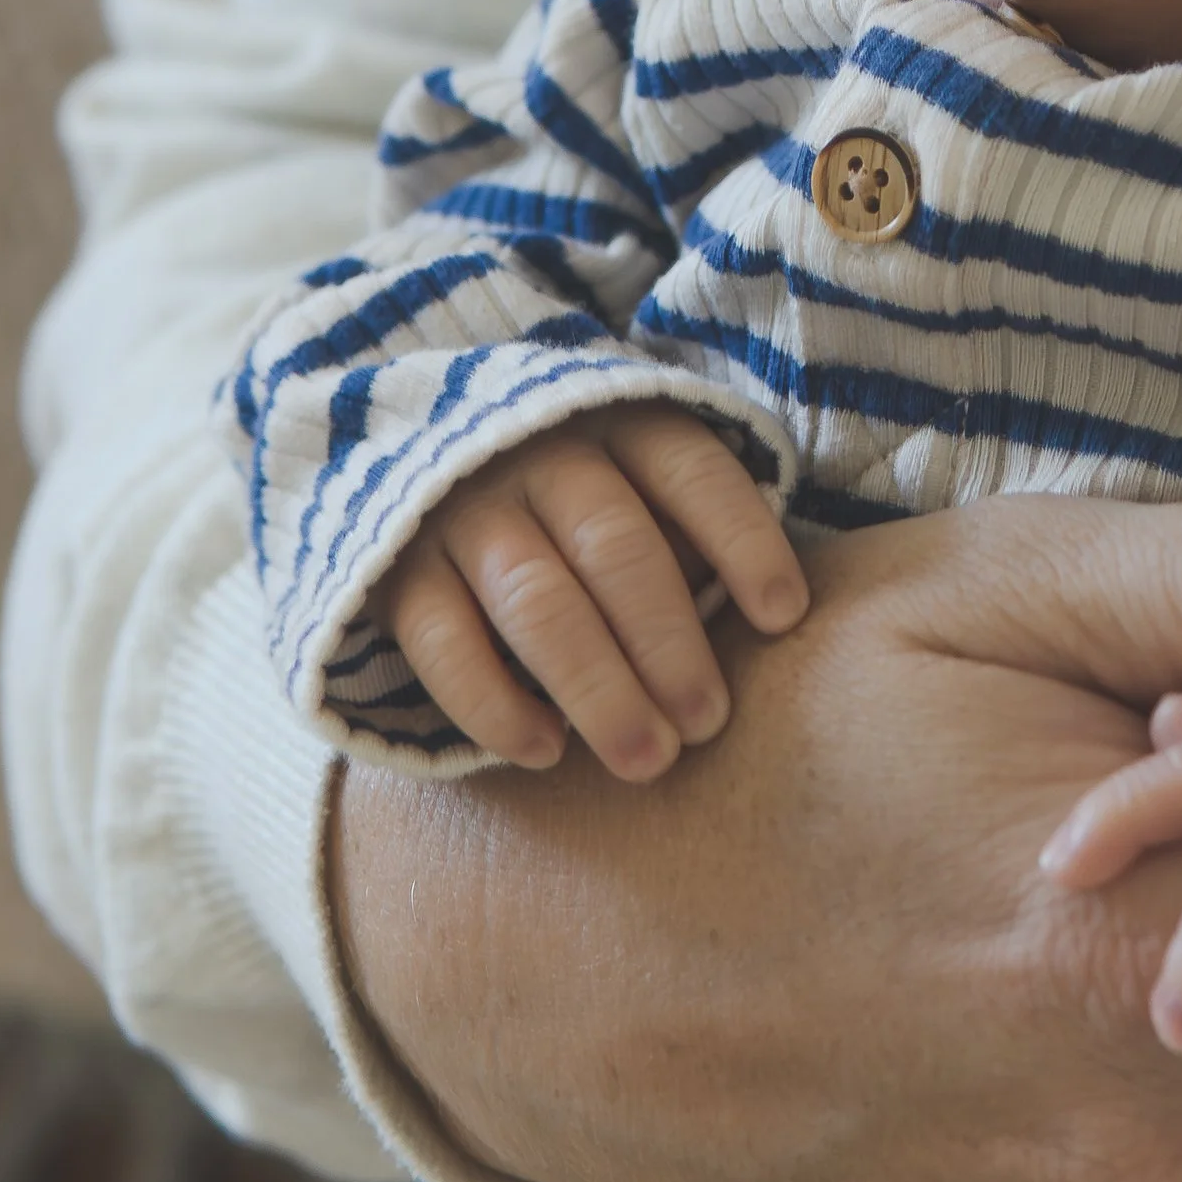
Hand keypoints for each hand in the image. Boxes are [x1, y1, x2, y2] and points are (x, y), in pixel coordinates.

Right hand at [376, 407, 807, 779]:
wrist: (407, 453)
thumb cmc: (575, 497)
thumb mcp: (635, 479)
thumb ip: (687, 534)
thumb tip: (767, 624)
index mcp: (617, 422)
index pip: (692, 474)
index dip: (742, 542)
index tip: (783, 618)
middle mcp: (539, 455)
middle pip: (615, 548)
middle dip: (667, 643)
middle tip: (706, 724)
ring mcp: (462, 509)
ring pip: (537, 601)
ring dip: (597, 687)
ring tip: (646, 759)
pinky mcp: (397, 570)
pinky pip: (445, 643)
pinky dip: (495, 703)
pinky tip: (544, 750)